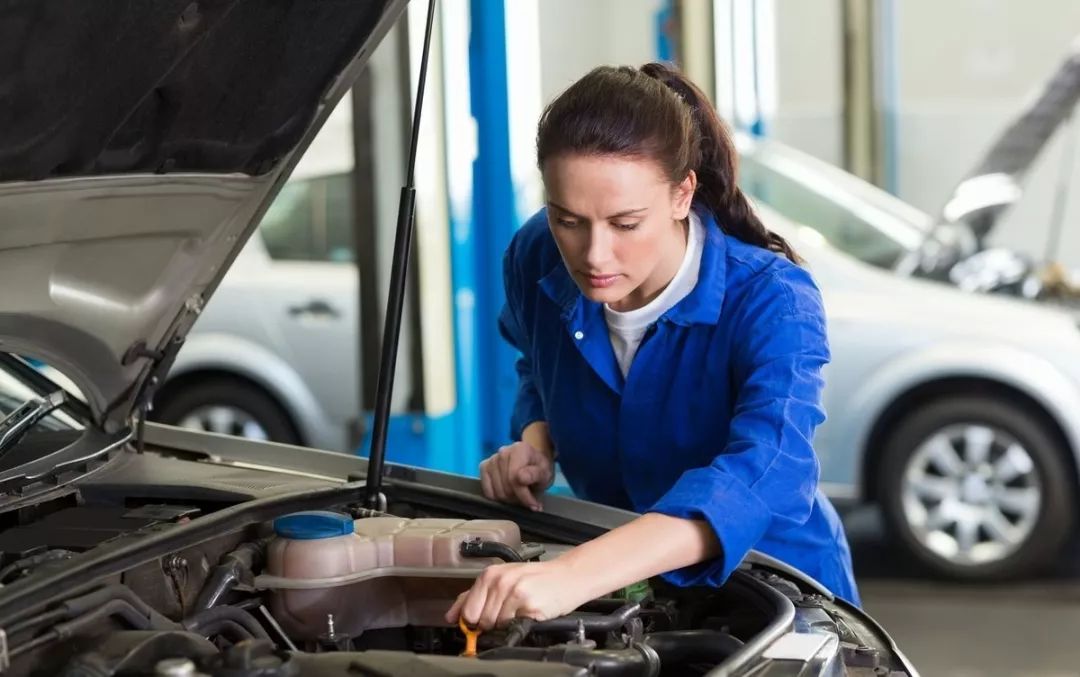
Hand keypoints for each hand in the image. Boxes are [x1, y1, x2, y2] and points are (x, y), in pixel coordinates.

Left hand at [445, 560, 585, 629]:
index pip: (467, 610)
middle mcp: (500, 581)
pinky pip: (515, 626)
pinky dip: (522, 624)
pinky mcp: (529, 604)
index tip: (480, 624)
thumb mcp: (503, 579)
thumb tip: (452, 615)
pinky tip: (530, 611)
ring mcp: (514, 592)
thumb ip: (474, 595)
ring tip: (521, 609)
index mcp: (489, 575)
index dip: (473, 621)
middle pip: (481, 620)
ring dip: (508, 623)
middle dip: (492, 623)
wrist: (568, 576)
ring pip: (497, 625)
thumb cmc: (536, 579)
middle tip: (508, 612)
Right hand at [479, 440, 553, 510]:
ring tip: (518, 496)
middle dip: (517, 498)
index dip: (525, 496)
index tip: (534, 505)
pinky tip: (508, 494)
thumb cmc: (539, 468)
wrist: (532, 462)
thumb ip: (535, 475)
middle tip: (527, 499)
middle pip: (506, 487)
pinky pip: (487, 491)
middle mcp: (503, 451)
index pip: (515, 479)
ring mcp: (491, 459)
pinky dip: (497, 498)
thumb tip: (521, 478)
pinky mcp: (484, 467)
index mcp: (519, 449)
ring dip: (509, 500)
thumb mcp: (545, 473)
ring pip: (497, 492)